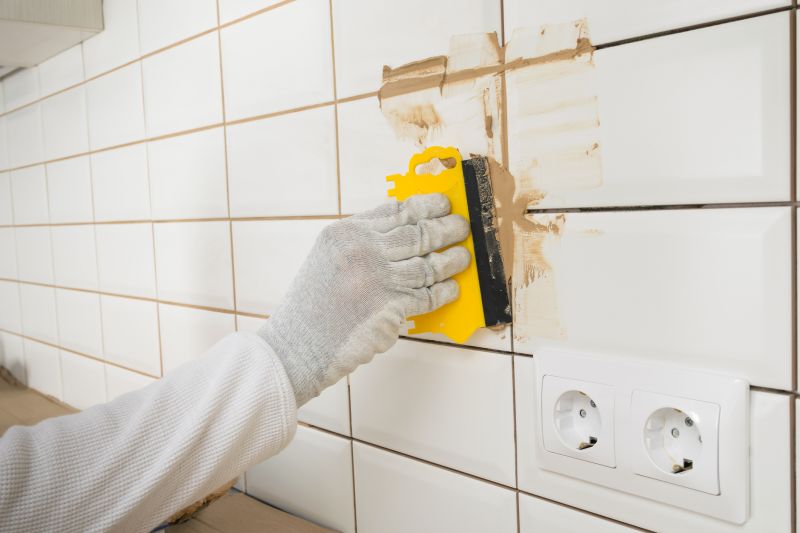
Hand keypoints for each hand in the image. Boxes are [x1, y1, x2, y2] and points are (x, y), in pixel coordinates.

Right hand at [258, 193, 470, 405]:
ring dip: (452, 260)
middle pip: (419, 232)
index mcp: (347, 232)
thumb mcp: (330, 256)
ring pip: (429, 264)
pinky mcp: (389, 309)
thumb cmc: (315, 303)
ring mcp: (377, 279)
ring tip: (463, 257)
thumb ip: (364, 239)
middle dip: (448, 227)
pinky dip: (445, 291)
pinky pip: (428, 296)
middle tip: (462, 226)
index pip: (397, 210)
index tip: (444, 203)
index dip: (428, 204)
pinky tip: (452, 288)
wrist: (298, 345)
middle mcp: (363, 250)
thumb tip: (409, 227)